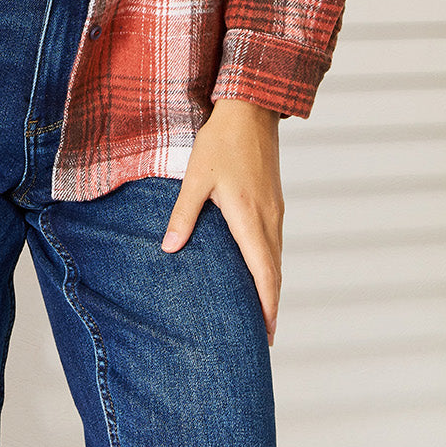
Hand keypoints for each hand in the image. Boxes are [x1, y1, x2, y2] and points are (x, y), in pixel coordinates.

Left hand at [161, 98, 282, 345]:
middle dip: (270, 306)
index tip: (266, 334)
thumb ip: (183, 214)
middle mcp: (269, 219)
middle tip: (263, 337)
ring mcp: (275, 211)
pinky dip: (270, 265)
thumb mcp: (196, 178)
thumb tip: (169, 249)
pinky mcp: (274, 202)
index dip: (266, 306)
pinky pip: (275, 243)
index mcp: (250, 218)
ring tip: (260, 313)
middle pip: (274, 273)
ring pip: (276, 259)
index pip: (264, 274)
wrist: (250, 109)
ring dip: (271, 287)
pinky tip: (259, 272)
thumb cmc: (221, 142)